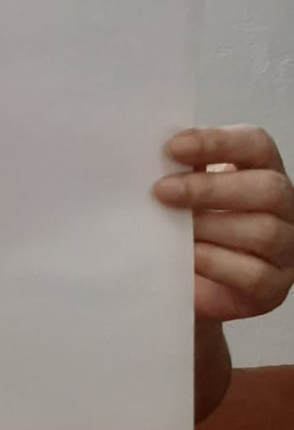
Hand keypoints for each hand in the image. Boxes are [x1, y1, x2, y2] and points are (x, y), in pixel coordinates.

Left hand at [153, 124, 293, 322]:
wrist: (187, 281)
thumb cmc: (187, 226)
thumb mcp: (185, 191)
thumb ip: (179, 170)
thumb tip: (149, 152)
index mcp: (261, 171)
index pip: (256, 144)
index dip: (218, 142)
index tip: (173, 148)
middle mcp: (283, 207)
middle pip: (267, 188)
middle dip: (209, 188)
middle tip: (162, 191)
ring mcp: (285, 249)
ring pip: (263, 231)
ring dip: (209, 227)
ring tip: (171, 228)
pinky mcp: (273, 287)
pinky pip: (253, 274)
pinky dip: (215, 263)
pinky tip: (187, 256)